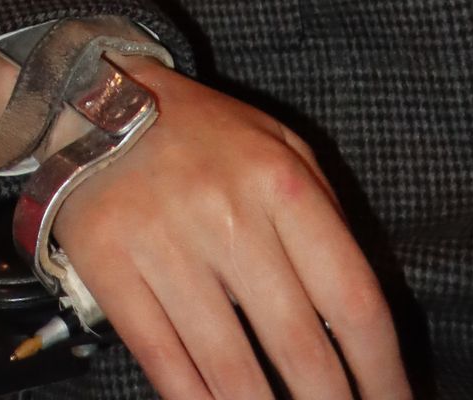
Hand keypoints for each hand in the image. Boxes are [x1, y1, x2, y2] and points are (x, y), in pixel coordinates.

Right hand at [53, 63, 409, 399]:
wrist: (90, 102)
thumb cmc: (203, 138)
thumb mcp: (277, 148)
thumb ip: (324, 219)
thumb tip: (360, 327)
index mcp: (279, 180)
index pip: (352, 298)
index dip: (382, 371)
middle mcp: (225, 211)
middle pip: (299, 346)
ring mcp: (163, 241)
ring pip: (231, 369)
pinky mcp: (110, 265)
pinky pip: (165, 361)